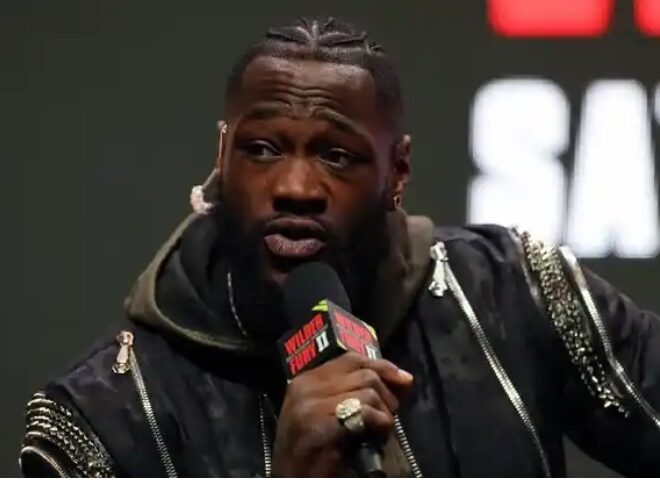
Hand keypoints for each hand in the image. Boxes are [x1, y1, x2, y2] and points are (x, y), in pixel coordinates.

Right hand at [271, 352, 413, 476]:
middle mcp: (306, 386)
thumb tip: (401, 378)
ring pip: (367, 390)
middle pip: (364, 373)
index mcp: (307, 379)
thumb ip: (354, 392)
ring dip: (383, 412)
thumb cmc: (312, 451)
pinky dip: (377, 422)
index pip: (352, 359)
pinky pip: (362, 411)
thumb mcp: (329, 413)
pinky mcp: (317, 423)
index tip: (404, 381)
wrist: (290, 480)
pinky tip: (375, 436)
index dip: (383, 367)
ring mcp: (310, 403)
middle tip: (387, 417)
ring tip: (380, 430)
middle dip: (386, 394)